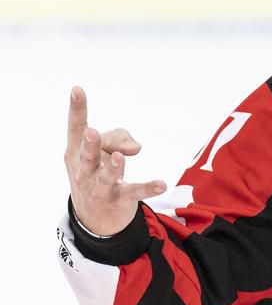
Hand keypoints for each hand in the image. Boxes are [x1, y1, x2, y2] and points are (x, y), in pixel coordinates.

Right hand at [65, 87, 166, 236]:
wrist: (93, 215)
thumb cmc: (98, 168)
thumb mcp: (105, 150)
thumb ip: (118, 139)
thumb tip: (135, 148)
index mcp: (76, 151)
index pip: (75, 128)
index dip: (76, 109)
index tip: (77, 89)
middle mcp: (83, 169)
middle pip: (86, 155)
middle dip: (90, 144)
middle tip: (91, 133)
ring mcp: (98, 187)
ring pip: (106, 177)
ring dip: (113, 167)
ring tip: (120, 157)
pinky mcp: (117, 200)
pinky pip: (133, 192)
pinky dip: (148, 188)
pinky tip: (162, 184)